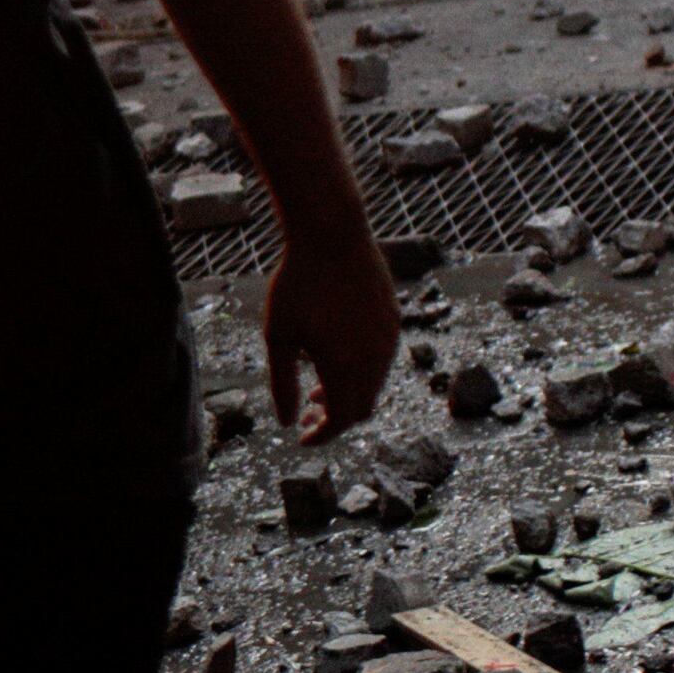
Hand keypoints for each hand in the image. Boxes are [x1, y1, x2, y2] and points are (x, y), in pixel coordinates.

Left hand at [267, 233, 401, 443]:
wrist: (333, 234)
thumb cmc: (298, 283)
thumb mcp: (279, 335)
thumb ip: (283, 383)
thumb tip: (285, 421)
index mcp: (345, 367)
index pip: (342, 420)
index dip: (322, 435)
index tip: (303, 438)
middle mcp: (374, 359)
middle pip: (362, 408)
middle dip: (335, 419)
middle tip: (307, 415)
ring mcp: (389, 339)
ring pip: (374, 385)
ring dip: (348, 394)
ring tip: (318, 389)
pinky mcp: (394, 320)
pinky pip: (382, 361)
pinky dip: (361, 373)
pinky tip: (337, 358)